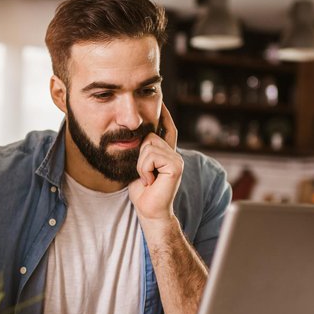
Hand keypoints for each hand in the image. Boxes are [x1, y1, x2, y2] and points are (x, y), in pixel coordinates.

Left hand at [127, 103, 182, 223]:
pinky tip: (150, 181)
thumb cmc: (142, 192)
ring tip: (147, 179)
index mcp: (167, 153)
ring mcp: (177, 159)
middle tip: (144, 174)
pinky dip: (145, 169)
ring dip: (141, 165)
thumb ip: (143, 151)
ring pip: (148, 145)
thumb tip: (137, 135)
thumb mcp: (139, 166)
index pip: (167, 128)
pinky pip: (151, 156)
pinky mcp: (176, 166)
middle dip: (140, 155)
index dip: (164, 115)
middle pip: (149, 135)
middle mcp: (175, 154)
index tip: (161, 102)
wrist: (149, 211)